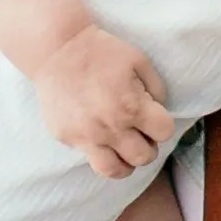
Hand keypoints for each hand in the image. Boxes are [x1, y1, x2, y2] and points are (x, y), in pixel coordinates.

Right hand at [33, 25, 173, 178]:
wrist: (56, 49)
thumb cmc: (101, 51)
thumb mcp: (139, 61)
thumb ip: (156, 89)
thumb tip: (159, 110)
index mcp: (132, 107)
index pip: (164, 133)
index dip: (162, 125)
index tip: (154, 118)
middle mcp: (110, 127)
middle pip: (144, 157)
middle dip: (148, 146)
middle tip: (140, 134)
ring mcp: (86, 136)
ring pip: (114, 171)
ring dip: (125, 162)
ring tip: (123, 149)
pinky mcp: (66, 137)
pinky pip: (88, 156)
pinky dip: (98, 150)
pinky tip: (98, 134)